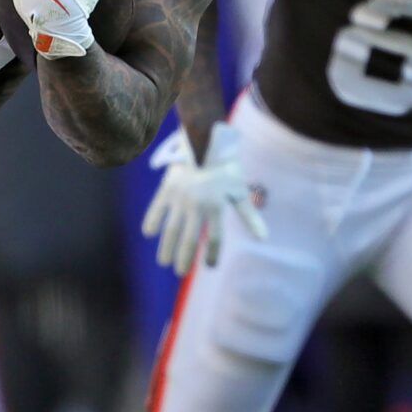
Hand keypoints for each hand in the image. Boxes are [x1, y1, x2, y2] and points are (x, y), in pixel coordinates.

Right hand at [141, 125, 266, 271]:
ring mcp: (180, 197)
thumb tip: (263, 238)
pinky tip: (148, 234)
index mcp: (216, 206)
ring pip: (171, 228)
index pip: (214, 237)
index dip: (212, 254)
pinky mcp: (167, 188)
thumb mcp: (239, 191)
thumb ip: (249, 216)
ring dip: (167, 247)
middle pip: (189, 238)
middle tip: (180, 272)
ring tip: (163, 262)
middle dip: (185, 258)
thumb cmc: (226, 168)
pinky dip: (152, 220)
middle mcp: (197, 205)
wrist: (206, 139)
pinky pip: (156, 208)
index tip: (210, 266)